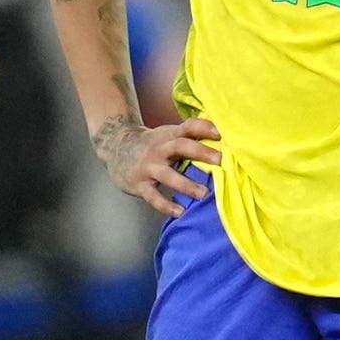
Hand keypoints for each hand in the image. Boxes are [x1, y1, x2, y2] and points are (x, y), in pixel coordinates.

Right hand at [96, 117, 220, 218]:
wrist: (116, 147)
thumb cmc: (153, 144)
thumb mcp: (168, 135)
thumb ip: (190, 139)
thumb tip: (223, 144)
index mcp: (169, 135)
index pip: (188, 127)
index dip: (204, 128)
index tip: (221, 133)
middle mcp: (160, 149)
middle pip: (180, 146)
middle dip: (201, 152)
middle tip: (220, 160)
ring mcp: (149, 166)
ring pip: (168, 175)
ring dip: (186, 184)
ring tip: (203, 194)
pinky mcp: (140, 184)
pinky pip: (154, 196)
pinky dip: (166, 205)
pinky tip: (180, 212)